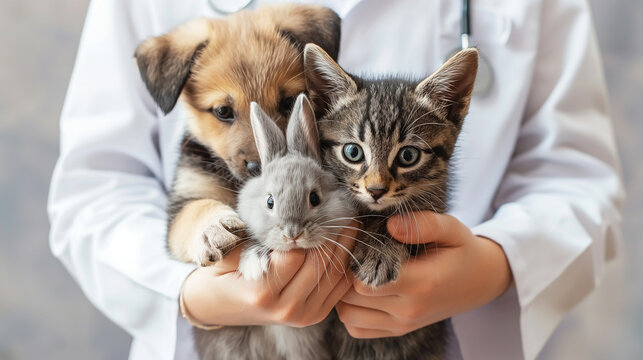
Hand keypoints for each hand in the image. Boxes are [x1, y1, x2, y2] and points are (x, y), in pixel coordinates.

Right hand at [181, 223, 356, 327]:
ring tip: (350, 224)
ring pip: (334, 275)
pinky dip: (345, 266)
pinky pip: (339, 288)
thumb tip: (278, 224)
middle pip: (319, 265)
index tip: (315, 212)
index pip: (295, 256)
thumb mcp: (228, 255)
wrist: (221, 305)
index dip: (305, 233)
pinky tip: (347, 245)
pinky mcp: (314, 316)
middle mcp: (285, 309)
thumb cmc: (223, 272)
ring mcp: (302, 316)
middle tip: (345, 212)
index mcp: (262, 293)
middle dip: (333, 237)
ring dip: (345, 248)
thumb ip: (248, 241)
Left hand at [336, 212, 511, 337]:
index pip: (365, 281)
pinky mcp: (398, 330)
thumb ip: (423, 224)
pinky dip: (350, 311)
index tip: (357, 242)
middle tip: (350, 253)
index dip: (353, 261)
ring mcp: (403, 324)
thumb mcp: (451, 228)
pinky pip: (356, 328)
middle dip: (345, 275)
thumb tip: (390, 225)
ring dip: (343, 294)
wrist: (481, 280)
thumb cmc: (462, 250)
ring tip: (352, 271)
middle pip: (352, 297)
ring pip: (348, 315)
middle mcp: (409, 309)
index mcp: (421, 283)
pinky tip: (358, 290)